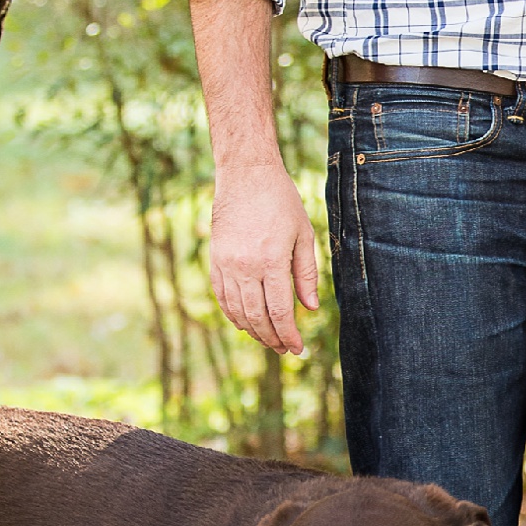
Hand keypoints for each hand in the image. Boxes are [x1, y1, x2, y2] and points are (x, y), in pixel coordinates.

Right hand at [209, 164, 319, 355]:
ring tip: (267, 339)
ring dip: (253, 330)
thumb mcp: (303, 234)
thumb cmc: (281, 202)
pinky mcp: (215, 260)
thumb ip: (306, 273)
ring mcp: (227, 264)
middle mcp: (245, 267)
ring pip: (237, 311)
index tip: (297, 348)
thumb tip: (310, 307)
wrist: (246, 176)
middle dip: (272, 338)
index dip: (288, 334)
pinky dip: (233, 314)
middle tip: (284, 349)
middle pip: (257, 317)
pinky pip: (221, 296)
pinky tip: (244, 323)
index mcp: (271, 261)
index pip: (279, 311)